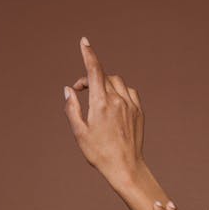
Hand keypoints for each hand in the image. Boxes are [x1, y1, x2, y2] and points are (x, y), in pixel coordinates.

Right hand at [63, 37, 144, 186]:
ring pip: (117, 82)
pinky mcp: (139, 111)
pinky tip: (114, 104)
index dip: (88, 54)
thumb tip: (69, 89)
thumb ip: (72, 108)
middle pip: (103, 76)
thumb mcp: (79, 132)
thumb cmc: (99, 153)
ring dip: (105, 84)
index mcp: (101, 103)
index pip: (94, 70)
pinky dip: (119, 92)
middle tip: (81, 91)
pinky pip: (129, 92)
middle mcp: (117, 100)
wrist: (126, 167)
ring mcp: (130, 105)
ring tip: (97, 99)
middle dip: (91, 78)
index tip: (84, 41)